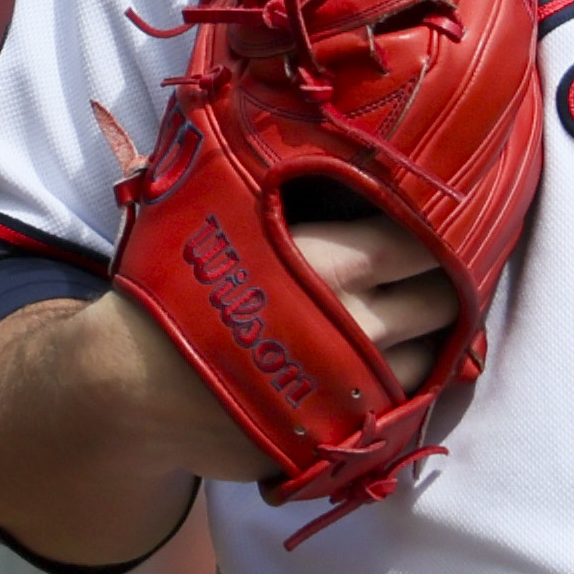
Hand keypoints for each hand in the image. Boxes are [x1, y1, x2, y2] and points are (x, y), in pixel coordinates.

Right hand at [94, 214, 453, 472]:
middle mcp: (351, 327)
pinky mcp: (335, 438)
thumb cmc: (171, 286)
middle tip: (444, 276)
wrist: (127, 384)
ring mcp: (346, 390)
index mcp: (329, 264)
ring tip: (415, 327)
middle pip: (434, 305)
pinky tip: (382, 375)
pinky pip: (391, 417)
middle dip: (444, 289)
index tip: (445, 230)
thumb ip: (277, 184)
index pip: (420, 244)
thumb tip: (322, 134)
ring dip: (427, 344)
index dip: (440, 236)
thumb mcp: (217, 213)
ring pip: (423, 365)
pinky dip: (395, 395)